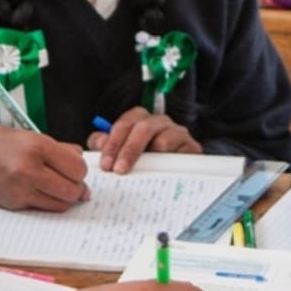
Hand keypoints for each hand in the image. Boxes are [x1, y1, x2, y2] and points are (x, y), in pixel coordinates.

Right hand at [0, 122, 88, 210]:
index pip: (77, 168)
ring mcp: (22, 189)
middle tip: (70, 181)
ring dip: (64, 197)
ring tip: (57, 186)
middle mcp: (30, 169)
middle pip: (72, 189)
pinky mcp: (15, 203)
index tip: (74, 168)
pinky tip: (41, 191)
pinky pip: (44, 208)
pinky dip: (48, 202)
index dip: (79, 170)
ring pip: (62, 203)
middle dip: (76, 186)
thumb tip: (80, 162)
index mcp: (37, 147)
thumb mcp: (29, 135)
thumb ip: (57, 148)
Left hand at [87, 107, 201, 172]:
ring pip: (160, 137)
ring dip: (147, 154)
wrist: (181, 169)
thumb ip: (107, 146)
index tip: (105, 164)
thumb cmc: (149, 160)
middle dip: (127, 149)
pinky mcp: (191, 146)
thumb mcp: (123, 153)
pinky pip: (179, 149)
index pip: (123, 124)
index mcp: (139, 120)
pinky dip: (168, 158)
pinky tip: (161, 168)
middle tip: (119, 169)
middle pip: (141, 127)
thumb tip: (99, 142)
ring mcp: (176, 132)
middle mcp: (158, 122)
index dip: (112, 143)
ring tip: (138, 170)